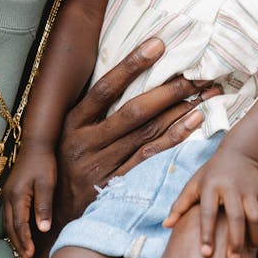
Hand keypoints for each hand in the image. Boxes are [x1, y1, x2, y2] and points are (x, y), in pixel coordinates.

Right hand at [2, 142, 56, 257]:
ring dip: (14, 238)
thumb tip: (43, 229)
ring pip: (7, 223)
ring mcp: (7, 194)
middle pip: (10, 227)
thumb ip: (44, 206)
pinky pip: (8, 215)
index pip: (20, 225)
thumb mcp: (47, 183)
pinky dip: (13, 228)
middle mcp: (8, 197)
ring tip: (22, 252)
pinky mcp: (10, 192)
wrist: (36, 144)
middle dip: (18, 245)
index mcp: (17, 195)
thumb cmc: (43, 162)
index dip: (25, 242)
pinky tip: (19, 234)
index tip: (30, 256)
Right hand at [33, 38, 220, 256]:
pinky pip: (152, 160)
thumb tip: (127, 68)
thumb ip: (93, 106)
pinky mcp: (117, 188)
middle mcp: (86, 144)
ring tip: (204, 93)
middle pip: (134, 112)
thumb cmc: (66, 160)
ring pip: (148, 135)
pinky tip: (195, 121)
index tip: (158, 44)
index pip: (106, 88)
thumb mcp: (68, 130)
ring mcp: (102, 168)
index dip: (132, 64)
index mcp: (73, 122)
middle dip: (168, 90)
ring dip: (179, 111)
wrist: (53, 213)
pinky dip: (175, 139)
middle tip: (196, 73)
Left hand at [163, 147, 257, 257]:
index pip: (208, 212)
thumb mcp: (194, 183)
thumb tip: (166, 225)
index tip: (206, 253)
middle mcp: (230, 187)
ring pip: (256, 217)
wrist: (239, 152)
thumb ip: (180, 204)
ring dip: (254, 237)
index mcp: (211, 185)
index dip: (207, 233)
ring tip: (250, 250)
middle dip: (236, 240)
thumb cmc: (212, 173)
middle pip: (236, 217)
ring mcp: (248, 189)